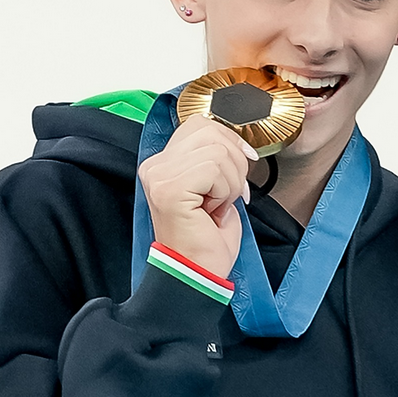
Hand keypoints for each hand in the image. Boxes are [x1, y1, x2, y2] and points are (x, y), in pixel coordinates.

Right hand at [138, 115, 257, 277]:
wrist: (198, 272)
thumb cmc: (208, 237)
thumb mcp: (215, 186)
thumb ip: (216, 157)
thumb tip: (239, 141)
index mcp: (163, 162)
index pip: (201, 124)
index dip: (230, 141)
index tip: (242, 165)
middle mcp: (155, 166)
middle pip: (211, 132)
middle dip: (234, 163)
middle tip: (226, 195)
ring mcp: (159, 176)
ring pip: (217, 151)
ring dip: (231, 182)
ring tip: (217, 205)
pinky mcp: (169, 189)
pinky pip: (214, 169)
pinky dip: (225, 191)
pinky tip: (212, 210)